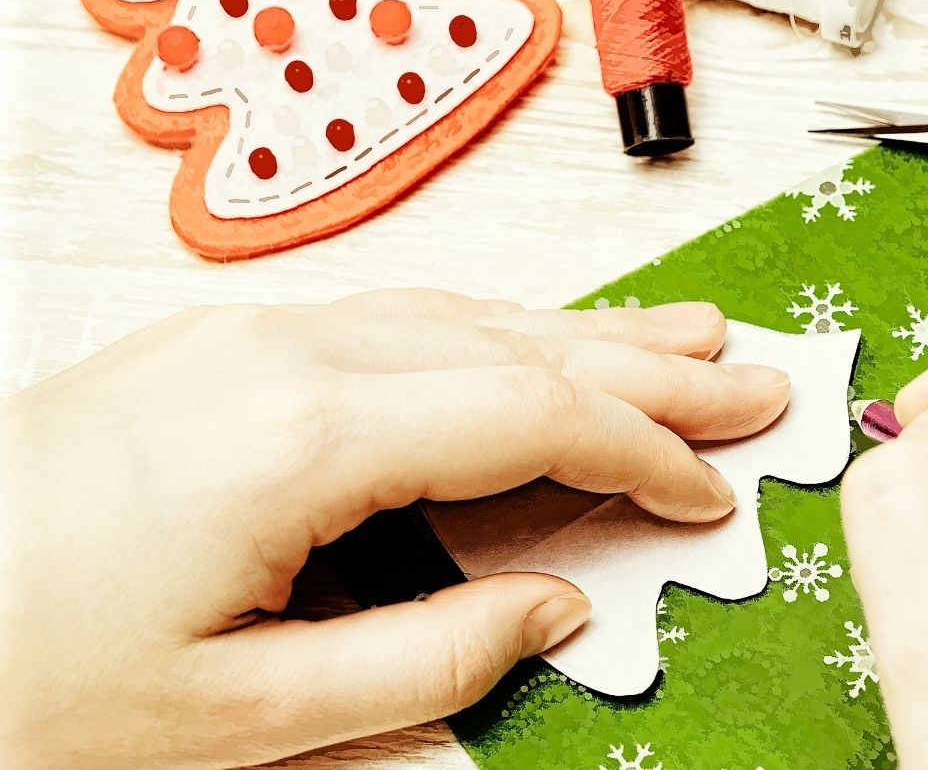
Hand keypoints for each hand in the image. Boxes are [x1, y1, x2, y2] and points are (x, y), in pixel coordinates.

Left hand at [0, 289, 790, 767]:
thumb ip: (433, 656)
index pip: (533, 416)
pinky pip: (396, 321)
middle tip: (749, 378)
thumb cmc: (22, 676)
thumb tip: (557, 611)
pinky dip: (494, 337)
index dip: (643, 453)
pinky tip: (534, 348)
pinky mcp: (217, 345)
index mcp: (301, 435)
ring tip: (678, 341)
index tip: (712, 488)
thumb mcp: (244, 718)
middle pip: (517, 341)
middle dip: (648, 368)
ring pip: (462, 315)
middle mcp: (283, 352)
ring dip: (582, 335)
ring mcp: (245, 334)